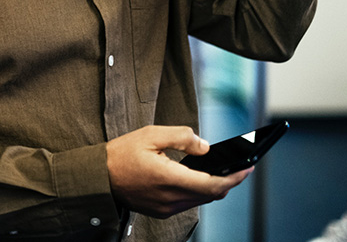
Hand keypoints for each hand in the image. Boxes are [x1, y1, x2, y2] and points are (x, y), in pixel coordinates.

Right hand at [106, 125, 250, 218]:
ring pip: (201, 200)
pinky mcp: (161, 211)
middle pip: (211, 194)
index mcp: (169, 179)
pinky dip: (199, 191)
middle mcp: (170, 199)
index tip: (248, 168)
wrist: (99, 177)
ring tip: (222, 170)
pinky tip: (199, 178)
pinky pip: (188, 203)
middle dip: (228, 181)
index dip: (234, 177)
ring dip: (214, 186)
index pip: (213, 184)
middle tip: (240, 167)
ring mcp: (166, 208)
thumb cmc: (121, 154)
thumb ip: (181, 137)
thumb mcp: (151, 134)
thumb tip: (205, 146)